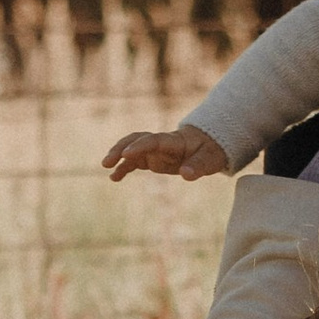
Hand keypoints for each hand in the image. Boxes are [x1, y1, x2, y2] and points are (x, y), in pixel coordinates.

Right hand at [103, 126, 230, 182]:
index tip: (126, 154)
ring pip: (132, 148)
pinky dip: (124, 168)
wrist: (209, 145)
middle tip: (108, 161)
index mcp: (174, 141)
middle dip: (121, 148)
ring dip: (118, 155)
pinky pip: (134, 161)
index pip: (153, 140)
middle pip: (137, 140)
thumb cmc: (211, 150)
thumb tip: (186, 174)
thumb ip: (199, 166)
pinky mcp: (152, 159)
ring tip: (106, 167)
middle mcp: (161, 143)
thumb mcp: (211, 159)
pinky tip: (114, 178)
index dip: (140, 146)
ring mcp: (155, 150)